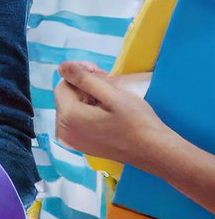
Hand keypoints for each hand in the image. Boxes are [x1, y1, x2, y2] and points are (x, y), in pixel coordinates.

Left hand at [55, 62, 169, 170]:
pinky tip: (107, 110)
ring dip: (87, 97)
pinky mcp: (80, 145)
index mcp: (69, 118)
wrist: (155, 152)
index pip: (64, 85)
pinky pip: (77, 120)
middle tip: (108, 82)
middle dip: (84, 86)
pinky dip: (88, 111)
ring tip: (110, 97)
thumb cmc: (138, 123)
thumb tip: (62, 66)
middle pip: (66, 96)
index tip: (100, 73)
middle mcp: (64, 131)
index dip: (81, 75)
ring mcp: (72, 141)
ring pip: (72, 106)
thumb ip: (84, 79)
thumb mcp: (113, 94)